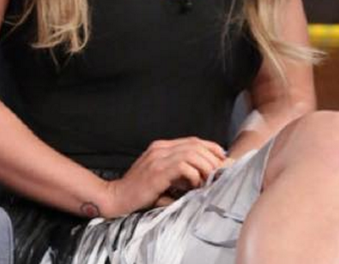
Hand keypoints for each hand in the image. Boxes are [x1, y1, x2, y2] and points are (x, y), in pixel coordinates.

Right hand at [102, 137, 226, 216]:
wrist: (116, 198)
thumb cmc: (140, 190)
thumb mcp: (162, 175)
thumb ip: (179, 170)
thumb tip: (204, 174)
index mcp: (162, 147)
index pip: (193, 141)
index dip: (211, 148)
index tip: (222, 158)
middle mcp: (161, 148)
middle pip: (196, 145)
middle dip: (212, 158)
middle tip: (220, 172)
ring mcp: (158, 158)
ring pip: (192, 154)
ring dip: (205, 167)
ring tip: (208, 179)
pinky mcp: (157, 171)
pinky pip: (184, 167)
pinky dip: (194, 176)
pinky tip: (194, 185)